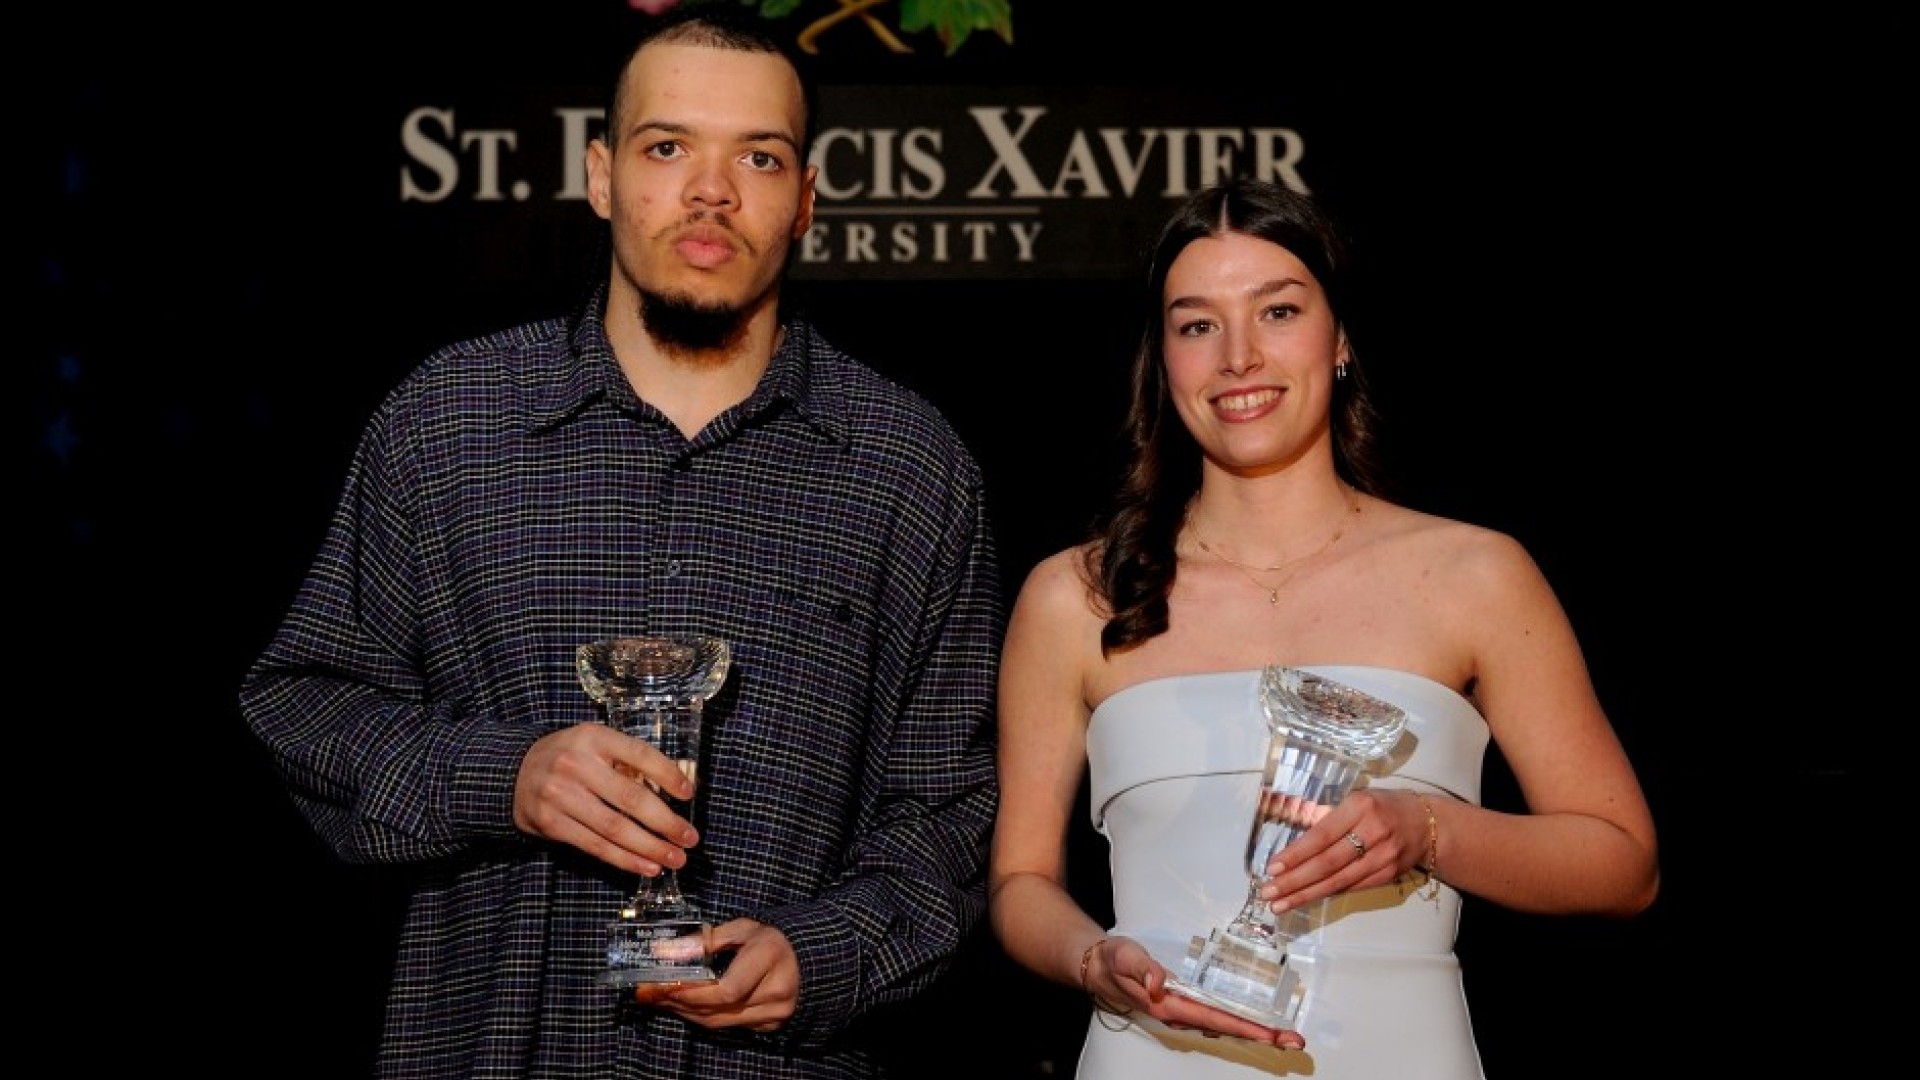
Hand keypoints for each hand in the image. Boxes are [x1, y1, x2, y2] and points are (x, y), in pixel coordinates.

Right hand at [512, 721, 698, 876]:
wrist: (514, 773)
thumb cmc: (569, 758)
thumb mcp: (594, 744)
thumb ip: (627, 760)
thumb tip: (678, 785)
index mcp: (593, 737)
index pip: (639, 754)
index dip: (667, 774)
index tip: (689, 793)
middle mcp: (576, 764)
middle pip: (630, 798)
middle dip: (666, 822)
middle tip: (690, 838)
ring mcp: (560, 795)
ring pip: (614, 827)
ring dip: (650, 847)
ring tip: (675, 859)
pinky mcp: (551, 823)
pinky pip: (595, 846)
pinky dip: (624, 859)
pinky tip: (646, 866)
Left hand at [641, 918, 799, 1031]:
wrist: (804, 959)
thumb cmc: (768, 940)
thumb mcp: (740, 929)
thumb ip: (704, 940)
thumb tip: (665, 951)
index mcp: (770, 958)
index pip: (727, 989)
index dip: (692, 993)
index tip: (661, 986)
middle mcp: (776, 991)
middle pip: (718, 1010)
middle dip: (678, 1002)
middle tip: (648, 994)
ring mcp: (775, 1013)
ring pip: (719, 1022)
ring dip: (685, 1012)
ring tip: (659, 1000)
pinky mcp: (770, 1025)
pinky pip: (728, 1026)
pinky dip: (702, 1017)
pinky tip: (684, 1006)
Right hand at [1083, 936, 1303, 1049]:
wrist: (1098, 968)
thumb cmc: (1113, 961)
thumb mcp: (1123, 956)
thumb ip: (1142, 967)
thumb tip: (1160, 980)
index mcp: (1168, 1005)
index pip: (1215, 1018)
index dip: (1246, 1027)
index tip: (1272, 1035)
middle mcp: (1179, 1014)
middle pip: (1227, 1027)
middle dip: (1262, 1035)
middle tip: (1294, 1041)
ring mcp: (1182, 1012)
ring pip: (1224, 1024)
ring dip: (1255, 1031)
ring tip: (1283, 1035)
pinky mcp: (1184, 1005)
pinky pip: (1217, 1017)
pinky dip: (1239, 1022)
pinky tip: (1254, 1023)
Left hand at [1260, 788, 1424, 912]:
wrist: (1427, 824)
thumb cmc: (1382, 807)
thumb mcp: (1356, 800)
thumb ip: (1328, 818)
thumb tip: (1293, 845)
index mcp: (1359, 807)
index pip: (1321, 835)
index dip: (1295, 854)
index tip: (1272, 868)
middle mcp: (1373, 832)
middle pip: (1327, 863)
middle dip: (1294, 881)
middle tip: (1269, 893)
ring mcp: (1384, 857)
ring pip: (1339, 881)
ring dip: (1306, 894)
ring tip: (1281, 903)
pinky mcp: (1389, 875)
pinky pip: (1352, 887)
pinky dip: (1328, 894)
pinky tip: (1308, 898)